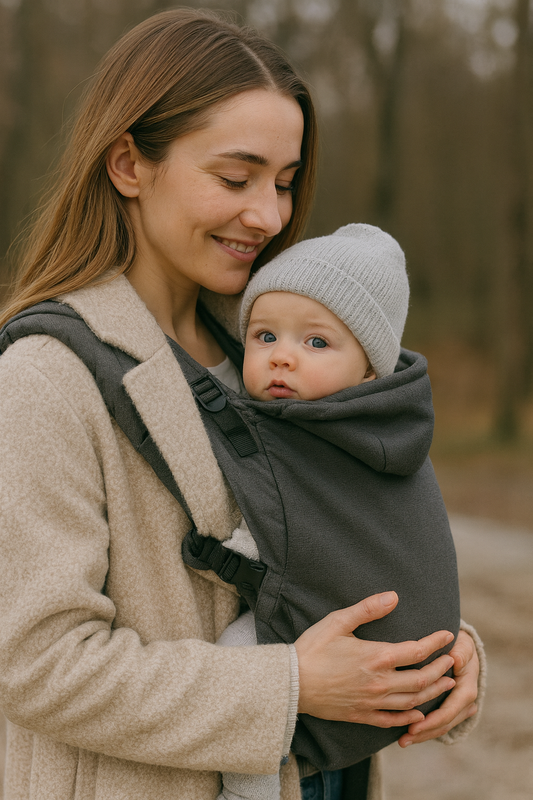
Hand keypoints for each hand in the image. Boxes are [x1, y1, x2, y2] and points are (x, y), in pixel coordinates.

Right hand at [294, 592, 455, 727]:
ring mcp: (372, 702)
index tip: (448, 635)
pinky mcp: (362, 715)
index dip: (436, 642)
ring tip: (445, 684)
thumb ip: (367, 609)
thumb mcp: (338, 621)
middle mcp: (380, 682)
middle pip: (422, 679)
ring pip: (412, 701)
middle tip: (452, 661)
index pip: (417, 650)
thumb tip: (393, 596)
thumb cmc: (313, 648)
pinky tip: (418, 713)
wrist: (290, 684)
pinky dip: (410, 717)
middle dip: (441, 669)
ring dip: (433, 692)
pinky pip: (393, 720)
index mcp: (376, 657)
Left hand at [398, 629, 478, 745]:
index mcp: (467, 687)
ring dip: (423, 735)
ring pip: (442, 726)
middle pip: (445, 723)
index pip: (451, 710)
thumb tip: (456, 661)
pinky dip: (425, 730)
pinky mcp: (449, 707)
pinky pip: (438, 723)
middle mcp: (465, 701)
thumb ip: (461, 652)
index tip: (414, 726)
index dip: (433, 720)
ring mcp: (458, 706)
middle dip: (425, 732)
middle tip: (404, 738)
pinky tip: (407, 735)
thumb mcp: (462, 644)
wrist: (461, 646)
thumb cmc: (458, 643)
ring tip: (402, 741)